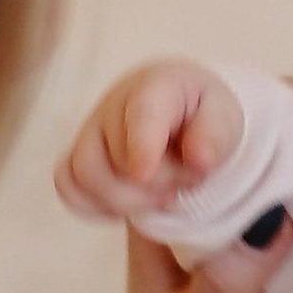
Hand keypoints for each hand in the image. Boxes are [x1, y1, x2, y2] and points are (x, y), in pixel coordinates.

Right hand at [58, 60, 244, 219]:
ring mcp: (90, 130)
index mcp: (157, 86)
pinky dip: (96, 206)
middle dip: (156, 185)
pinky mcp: (77, 156)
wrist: (181, 112)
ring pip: (84, 175)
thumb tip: (199, 159)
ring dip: (125, 201)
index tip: (144, 174)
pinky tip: (130, 203)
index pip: (142, 113)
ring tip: (162, 197)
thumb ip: (214, 135)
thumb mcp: (224, 118)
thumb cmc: (203, 114)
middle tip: (188, 183)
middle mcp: (114, 104)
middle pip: (115, 157)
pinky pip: (69, 187)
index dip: (140, 145)